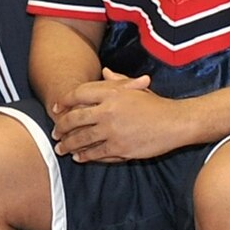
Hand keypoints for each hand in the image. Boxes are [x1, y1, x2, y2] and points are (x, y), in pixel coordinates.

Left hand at [48, 69, 179, 162]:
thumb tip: (105, 72)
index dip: (63, 102)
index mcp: (111, 93)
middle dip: (61, 127)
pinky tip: (79, 157)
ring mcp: (112, 131)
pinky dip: (85, 156)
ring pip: (82, 139)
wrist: (174, 122)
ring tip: (61, 148)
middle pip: (74, 119)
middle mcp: (108, 111)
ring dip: (68, 144)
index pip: (78, 94)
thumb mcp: (136, 87)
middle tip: (55, 132)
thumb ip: (117, 81)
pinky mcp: (119, 148)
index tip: (56, 109)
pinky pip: (96, 153)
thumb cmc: (156, 104)